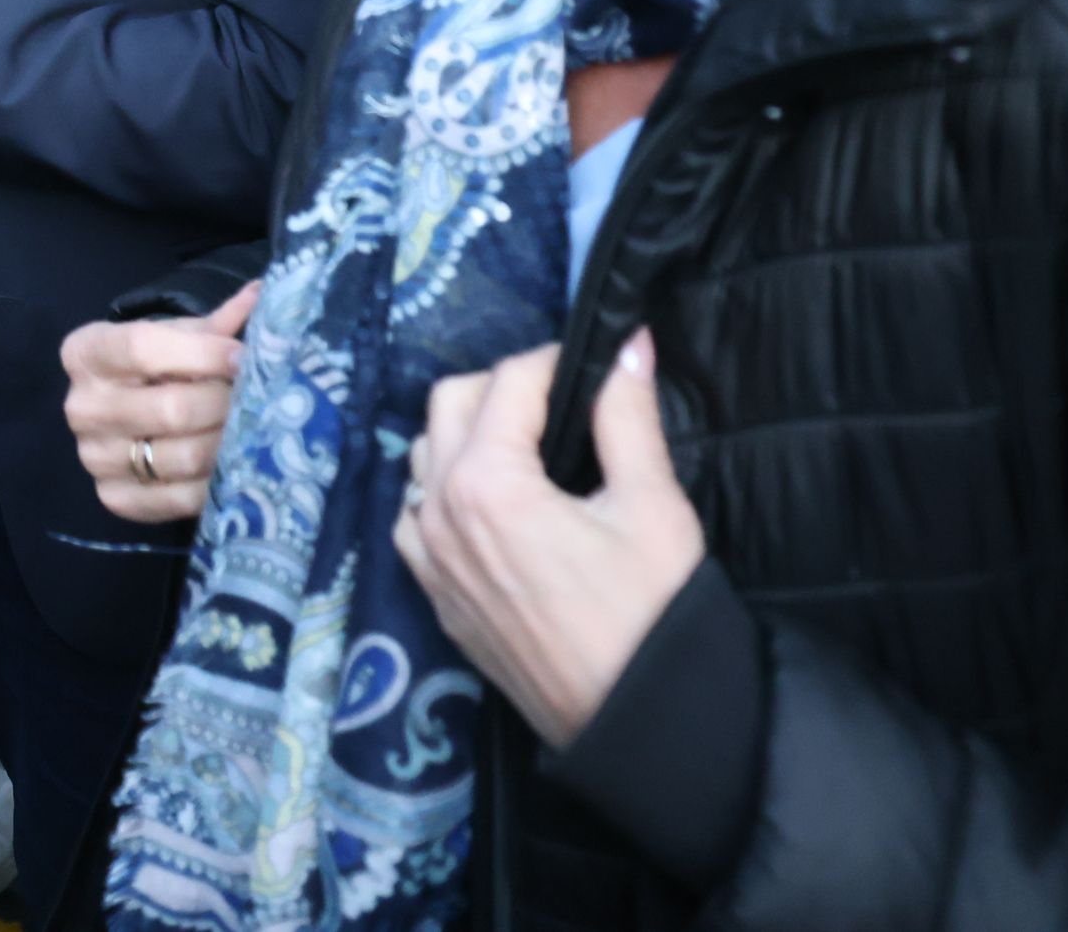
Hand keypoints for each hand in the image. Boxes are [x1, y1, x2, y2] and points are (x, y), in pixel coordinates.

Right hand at [61, 282, 254, 523]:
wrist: (119, 417)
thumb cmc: (153, 368)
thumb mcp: (176, 338)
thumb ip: (216, 324)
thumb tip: (266, 295)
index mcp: (86, 353)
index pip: (143, 349)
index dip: (202, 353)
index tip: (243, 357)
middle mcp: (81, 407)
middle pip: (169, 408)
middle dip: (224, 403)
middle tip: (257, 399)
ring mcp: (93, 457)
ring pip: (180, 457)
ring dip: (227, 443)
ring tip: (250, 430)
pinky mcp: (113, 499)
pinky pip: (178, 499)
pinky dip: (215, 483)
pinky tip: (234, 464)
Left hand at [394, 331, 705, 749]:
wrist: (639, 722)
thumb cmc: (653, 614)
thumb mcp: (651, 505)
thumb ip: (628, 416)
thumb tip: (628, 345)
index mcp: (487, 483)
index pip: (507, 382)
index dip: (554, 362)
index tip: (593, 365)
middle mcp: (439, 513)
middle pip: (448, 404)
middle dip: (501, 387)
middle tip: (560, 401)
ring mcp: (428, 559)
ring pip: (423, 458)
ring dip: (465, 435)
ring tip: (528, 447)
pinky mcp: (435, 597)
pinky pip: (415, 517)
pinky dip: (442, 491)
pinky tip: (491, 502)